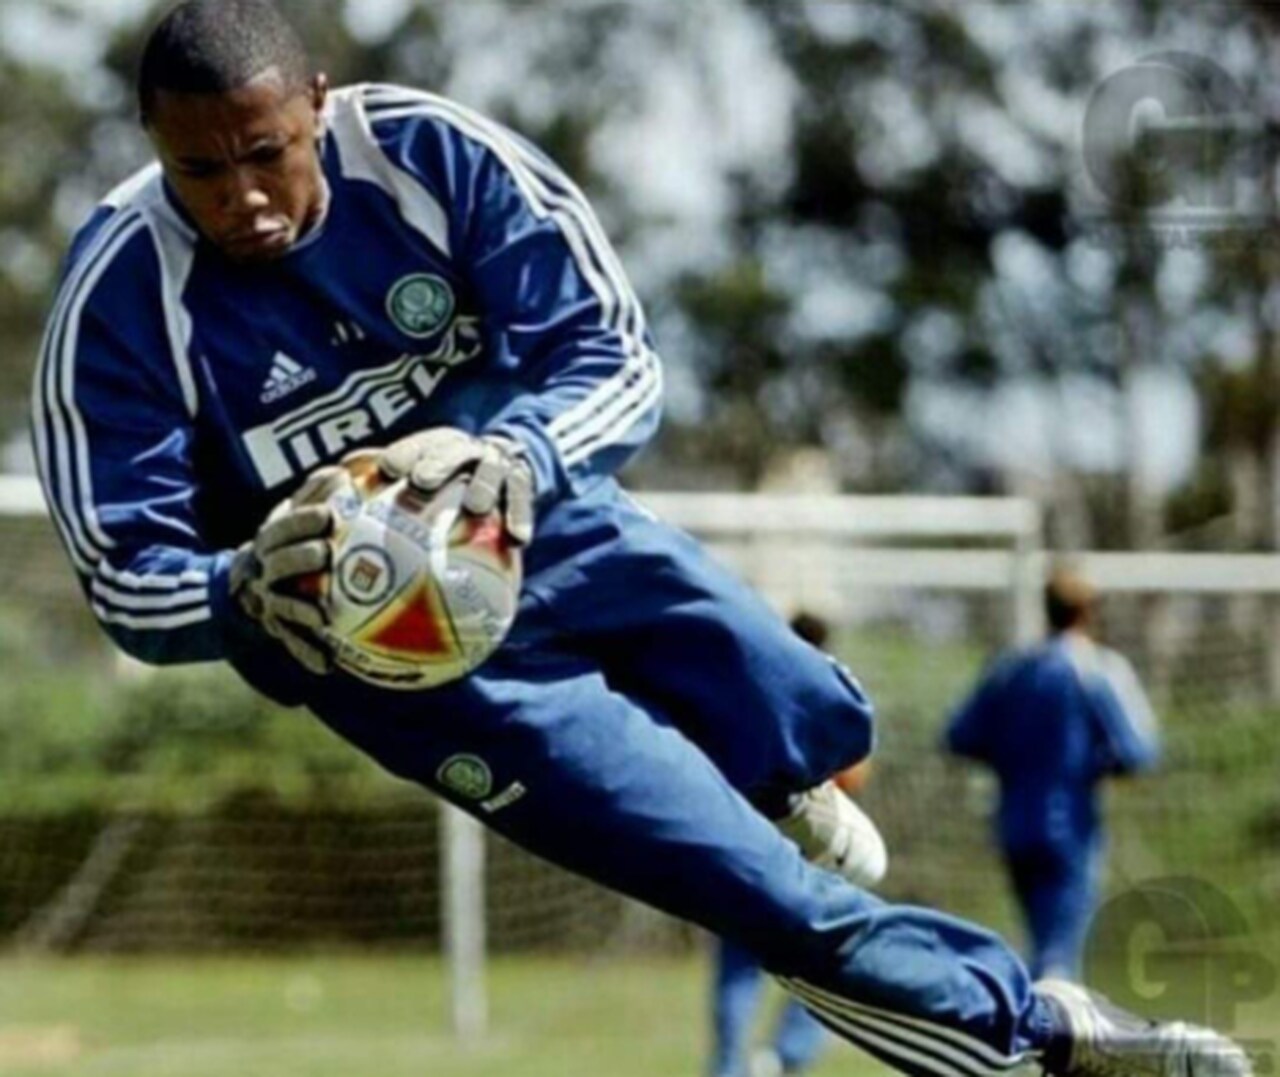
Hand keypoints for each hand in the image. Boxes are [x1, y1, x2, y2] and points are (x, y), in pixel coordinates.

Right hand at [230, 467, 346, 674]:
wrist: (246, 583)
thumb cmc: (292, 540)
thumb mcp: (297, 512)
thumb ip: (320, 492)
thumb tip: (353, 466)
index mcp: (272, 536)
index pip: (282, 522)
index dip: (301, 517)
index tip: (328, 514)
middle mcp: (265, 567)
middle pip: (278, 561)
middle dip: (299, 556)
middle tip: (325, 553)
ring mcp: (270, 599)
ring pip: (282, 604)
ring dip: (300, 608)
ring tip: (322, 615)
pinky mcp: (277, 627)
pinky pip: (291, 642)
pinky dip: (307, 654)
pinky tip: (326, 666)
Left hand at [374, 428, 534, 545]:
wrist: (508, 460)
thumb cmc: (452, 480)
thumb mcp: (426, 472)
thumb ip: (390, 486)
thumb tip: (339, 493)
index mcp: (439, 446)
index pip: (418, 445)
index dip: (403, 454)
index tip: (387, 471)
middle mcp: (468, 451)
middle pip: (453, 452)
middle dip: (437, 465)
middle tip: (422, 483)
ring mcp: (498, 463)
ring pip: (491, 472)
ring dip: (482, 488)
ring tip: (475, 508)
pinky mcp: (523, 481)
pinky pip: (523, 500)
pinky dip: (520, 517)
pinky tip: (518, 540)